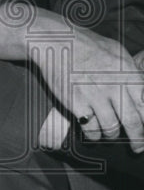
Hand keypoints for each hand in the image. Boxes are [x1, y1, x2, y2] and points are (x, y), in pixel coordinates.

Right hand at [55, 28, 143, 149]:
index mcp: (127, 72)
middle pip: (133, 121)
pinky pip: (90, 129)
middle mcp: (114, 86)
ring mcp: (94, 96)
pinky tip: (92, 132)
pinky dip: (93, 134)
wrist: (55, 42)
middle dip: (138, 139)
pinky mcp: (76, 103)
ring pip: (112, 128)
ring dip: (112, 134)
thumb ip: (132, 71)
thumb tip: (142, 91)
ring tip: (110, 134)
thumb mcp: (116, 51)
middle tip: (138, 147)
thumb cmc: (85, 44)